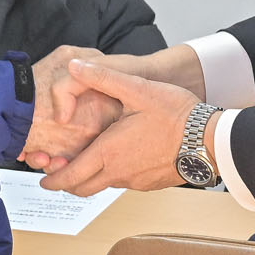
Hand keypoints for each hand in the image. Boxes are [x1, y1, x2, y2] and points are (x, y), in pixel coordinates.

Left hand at [20, 44, 210, 170]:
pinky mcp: (150, 184)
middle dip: (66, 183)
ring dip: (91, 178)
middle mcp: (119, 172)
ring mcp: (135, 182)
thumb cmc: (176, 116)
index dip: (52, 179)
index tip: (43, 178)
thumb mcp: (137, 89)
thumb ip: (103, 77)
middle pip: (82, 188)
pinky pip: (124, 183)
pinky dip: (113, 175)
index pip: (70, 176)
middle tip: (57, 174)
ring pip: (104, 184)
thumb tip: (74, 66)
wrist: (211, 140)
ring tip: (87, 162)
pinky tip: (120, 158)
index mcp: (109, 152)